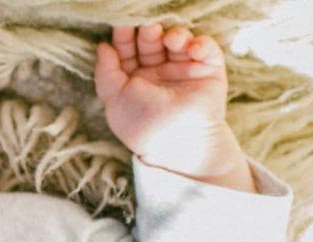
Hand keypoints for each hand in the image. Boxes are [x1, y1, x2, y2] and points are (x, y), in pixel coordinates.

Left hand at [95, 24, 245, 181]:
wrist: (179, 143)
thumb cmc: (143, 124)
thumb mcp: (114, 98)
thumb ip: (105, 71)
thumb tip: (103, 46)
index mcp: (134, 79)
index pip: (128, 51)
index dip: (124, 37)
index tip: (122, 27)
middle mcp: (158, 73)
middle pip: (151, 42)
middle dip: (148, 33)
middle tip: (149, 31)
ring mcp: (184, 70)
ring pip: (178, 41)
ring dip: (175, 35)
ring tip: (171, 40)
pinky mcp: (209, 71)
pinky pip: (206, 48)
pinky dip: (200, 43)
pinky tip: (191, 48)